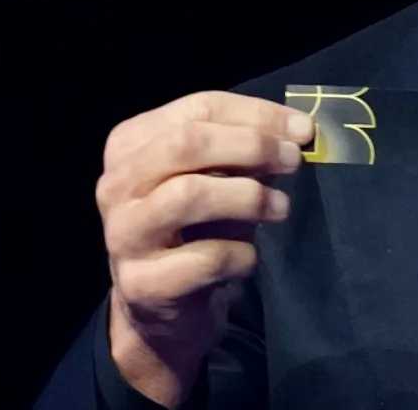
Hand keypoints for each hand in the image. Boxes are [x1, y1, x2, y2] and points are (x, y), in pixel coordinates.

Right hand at [97, 91, 314, 405]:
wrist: (161, 309)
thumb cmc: (193, 229)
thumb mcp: (216, 179)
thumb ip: (245, 152)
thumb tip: (296, 132)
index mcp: (130, 145)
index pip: (197, 108)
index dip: (257, 114)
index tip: (302, 129)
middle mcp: (116, 184)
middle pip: (185, 143)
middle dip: (251, 146)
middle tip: (295, 161)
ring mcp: (123, 235)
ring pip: (188, 195)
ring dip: (249, 197)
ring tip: (281, 207)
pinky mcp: (140, 284)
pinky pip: (204, 258)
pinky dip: (241, 254)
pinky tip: (251, 257)